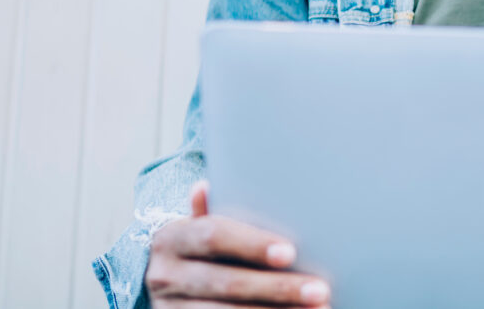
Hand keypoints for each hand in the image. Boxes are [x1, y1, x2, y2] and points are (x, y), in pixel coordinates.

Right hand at [146, 181, 330, 307]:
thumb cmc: (198, 251)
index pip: (213, 236)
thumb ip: (210, 213)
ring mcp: (170, 307)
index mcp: (171, 239)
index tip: (291, 252)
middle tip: (319, 290)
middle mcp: (164, 275)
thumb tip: (205, 186)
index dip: (252, 244)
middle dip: (277, 288)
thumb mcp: (198, 229)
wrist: (166, 288)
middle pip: (227, 282)